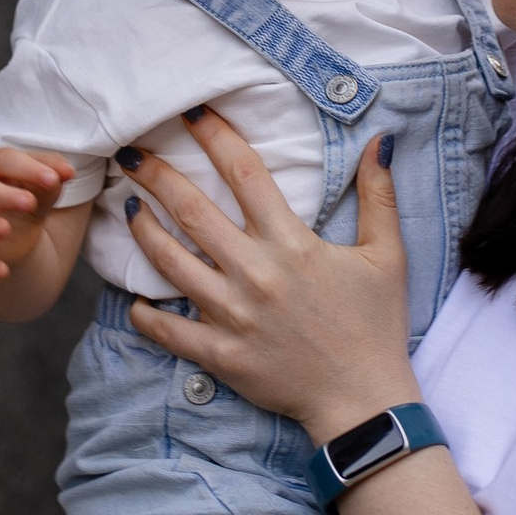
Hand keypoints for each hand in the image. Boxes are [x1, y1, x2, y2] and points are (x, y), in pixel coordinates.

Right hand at [0, 143, 74, 283]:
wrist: (22, 242)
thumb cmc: (32, 205)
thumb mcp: (47, 191)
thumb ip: (53, 178)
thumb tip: (65, 170)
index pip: (3, 160)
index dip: (27, 167)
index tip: (55, 179)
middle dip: (2, 194)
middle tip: (30, 203)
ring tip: (6, 230)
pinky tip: (2, 271)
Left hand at [123, 109, 418, 443]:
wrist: (363, 400)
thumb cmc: (376, 326)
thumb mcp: (388, 257)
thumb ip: (379, 197)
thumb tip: (381, 142)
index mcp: (292, 243)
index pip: (245, 174)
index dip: (215, 136)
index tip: (191, 114)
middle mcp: (255, 273)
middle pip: (193, 211)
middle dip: (157, 176)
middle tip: (131, 153)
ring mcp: (233, 315)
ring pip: (171, 264)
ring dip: (143, 232)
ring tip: (128, 210)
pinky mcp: (221, 354)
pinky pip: (170, 331)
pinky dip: (146, 315)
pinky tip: (133, 299)